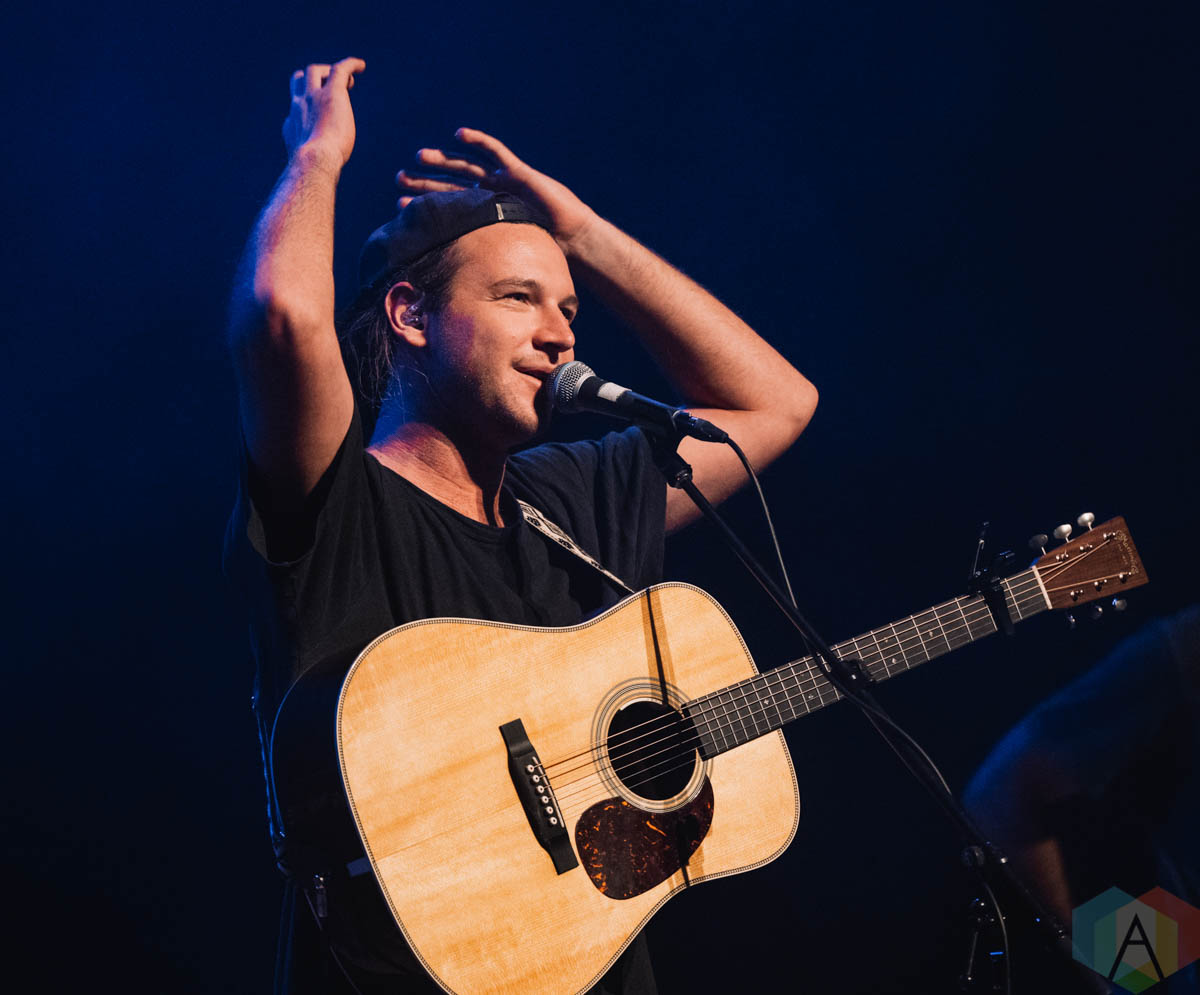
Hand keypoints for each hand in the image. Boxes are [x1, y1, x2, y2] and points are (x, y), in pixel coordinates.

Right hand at [282, 58, 365, 168]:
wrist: (315, 162)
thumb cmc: (315, 170)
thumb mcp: (310, 165)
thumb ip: (313, 162)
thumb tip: (322, 171)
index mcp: (293, 124)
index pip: (297, 108)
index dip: (308, 107)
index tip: (321, 117)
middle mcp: (299, 106)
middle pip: (300, 80)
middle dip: (314, 81)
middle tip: (331, 88)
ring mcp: (313, 97)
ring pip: (315, 70)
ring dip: (330, 72)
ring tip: (348, 82)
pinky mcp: (331, 93)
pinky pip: (340, 69)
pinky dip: (350, 65)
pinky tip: (361, 66)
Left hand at [396, 128, 598, 250]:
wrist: (571, 239)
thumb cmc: (544, 250)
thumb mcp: (506, 255)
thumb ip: (484, 259)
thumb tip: (457, 284)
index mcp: (484, 214)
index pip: (448, 207)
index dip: (425, 204)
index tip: (400, 203)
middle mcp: (490, 195)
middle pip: (451, 184)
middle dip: (425, 181)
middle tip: (400, 177)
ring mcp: (503, 181)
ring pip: (466, 166)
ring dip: (443, 160)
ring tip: (419, 156)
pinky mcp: (518, 172)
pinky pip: (496, 152)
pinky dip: (479, 141)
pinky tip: (459, 134)